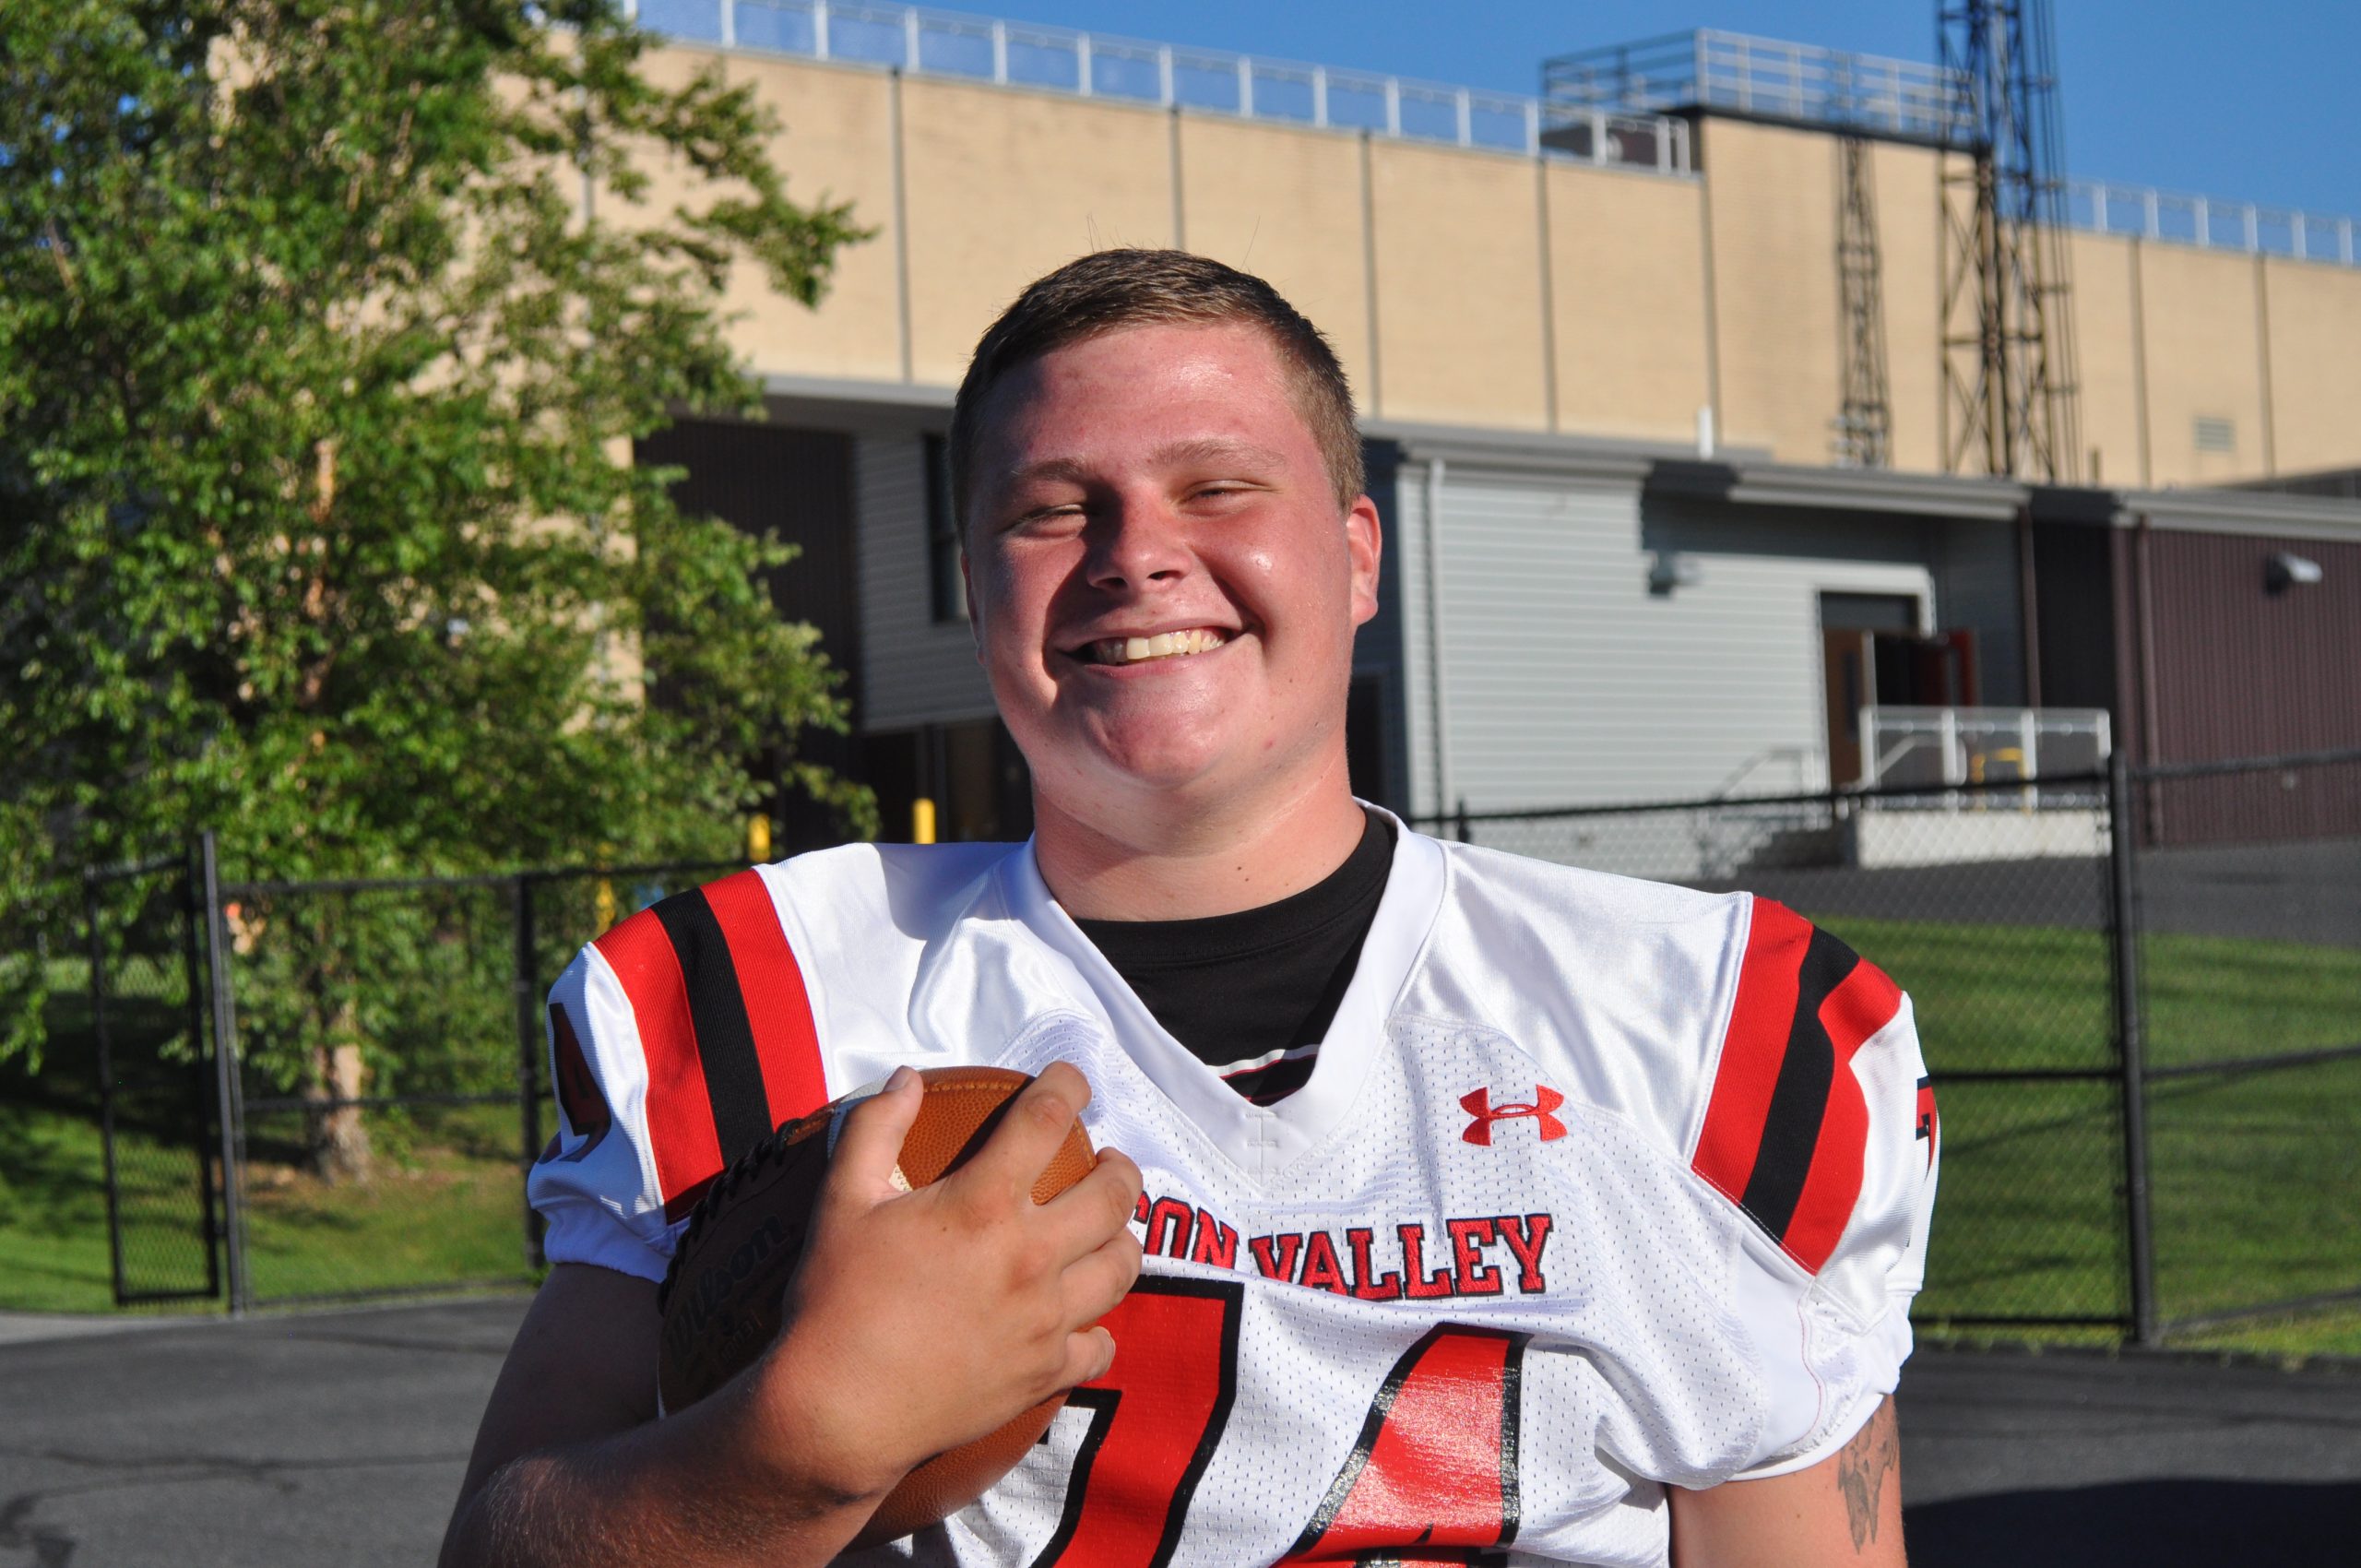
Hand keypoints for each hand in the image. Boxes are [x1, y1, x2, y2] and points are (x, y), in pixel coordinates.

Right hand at [754, 1062, 1145, 1502]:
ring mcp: (1046, 1318)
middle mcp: (1031, 1255)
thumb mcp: (842, 1200)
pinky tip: (1085, 1319)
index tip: (1072, 1078)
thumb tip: (907, 1078)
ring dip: (1123, 1237)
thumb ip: (874, 1127)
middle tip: (1106, 1161)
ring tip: (1109, 1229)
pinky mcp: (1045, 1372)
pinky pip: (1101, 1344)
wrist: (838, 1411)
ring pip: (1122, 1265)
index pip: (1047, 1119)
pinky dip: (1100, 1327)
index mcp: (984, 1203)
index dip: (1068, 1085)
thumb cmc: (835, 1301)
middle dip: (1120, 1166)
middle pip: (1113, 1193)